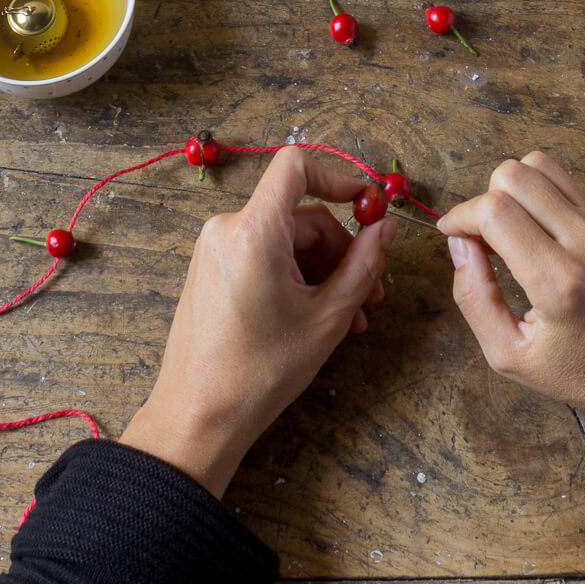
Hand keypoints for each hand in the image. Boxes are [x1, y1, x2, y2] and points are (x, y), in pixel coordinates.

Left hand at [120, 147, 396, 496]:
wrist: (197, 416)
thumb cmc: (260, 372)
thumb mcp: (328, 317)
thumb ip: (364, 265)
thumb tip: (387, 227)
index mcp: (254, 231)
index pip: (296, 166)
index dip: (338, 178)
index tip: (367, 206)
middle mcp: (228, 228)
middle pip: (301, 215)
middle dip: (341, 251)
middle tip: (371, 295)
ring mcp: (215, 248)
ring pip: (286, 241)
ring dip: (323, 271)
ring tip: (350, 318)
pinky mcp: (211, 269)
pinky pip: (265, 256)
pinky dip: (295, 277)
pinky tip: (317, 316)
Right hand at [438, 152, 584, 454]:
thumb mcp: (510, 356)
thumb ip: (473, 298)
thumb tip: (458, 245)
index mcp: (558, 282)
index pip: (495, 211)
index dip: (460, 215)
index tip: (451, 233)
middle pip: (514, 175)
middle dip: (483, 199)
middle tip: (482, 237)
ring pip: (541, 165)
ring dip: (512, 189)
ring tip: (510, 229)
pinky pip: (565, 183)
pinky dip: (539, 195)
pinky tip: (536, 232)